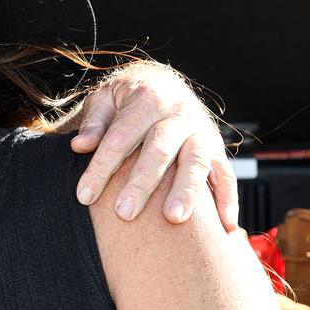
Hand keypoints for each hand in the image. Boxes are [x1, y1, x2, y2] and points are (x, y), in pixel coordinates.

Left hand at [70, 62, 237, 229]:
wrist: (163, 83)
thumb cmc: (127, 98)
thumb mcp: (105, 99)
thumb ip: (94, 122)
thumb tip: (80, 145)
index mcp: (147, 98)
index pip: (120, 137)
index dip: (101, 168)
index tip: (84, 196)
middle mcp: (179, 114)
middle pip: (159, 150)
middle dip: (141, 183)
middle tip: (124, 213)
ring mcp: (202, 132)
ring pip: (196, 162)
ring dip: (186, 192)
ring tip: (172, 218)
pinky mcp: (218, 149)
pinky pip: (227, 175)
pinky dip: (228, 200)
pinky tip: (224, 226)